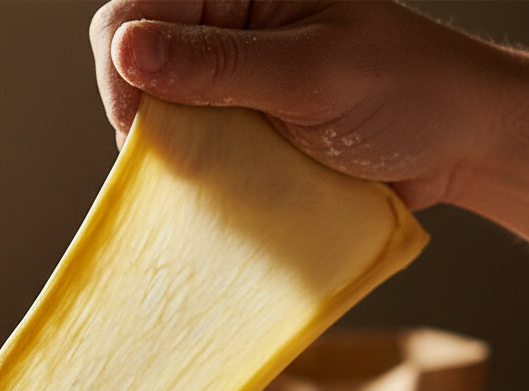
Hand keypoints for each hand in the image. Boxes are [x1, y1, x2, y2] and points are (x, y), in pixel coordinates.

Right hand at [90, 0, 528, 236]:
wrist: (453, 146)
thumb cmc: (404, 90)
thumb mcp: (310, 72)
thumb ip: (218, 64)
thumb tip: (128, 50)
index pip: (136, 11)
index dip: (125, 70)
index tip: (143, 130)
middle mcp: (227, 26)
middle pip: (133, 64)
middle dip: (146, 116)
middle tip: (189, 155)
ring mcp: (227, 80)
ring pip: (154, 114)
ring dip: (170, 152)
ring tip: (217, 169)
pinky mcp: (233, 127)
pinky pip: (183, 151)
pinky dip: (189, 176)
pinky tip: (216, 184)